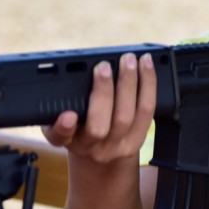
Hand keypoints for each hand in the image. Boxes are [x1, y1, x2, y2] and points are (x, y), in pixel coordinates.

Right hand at [42, 52, 156, 166]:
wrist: (102, 147)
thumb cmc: (81, 122)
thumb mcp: (63, 116)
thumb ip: (64, 100)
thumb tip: (75, 70)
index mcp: (67, 140)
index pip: (60, 137)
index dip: (64, 128)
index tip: (68, 114)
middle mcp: (91, 148)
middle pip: (99, 126)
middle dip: (103, 92)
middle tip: (104, 66)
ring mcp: (117, 147)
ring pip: (127, 117)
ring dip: (130, 83)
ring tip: (129, 60)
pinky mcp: (138, 140)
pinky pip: (148, 112)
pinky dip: (148, 86)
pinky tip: (146, 67)